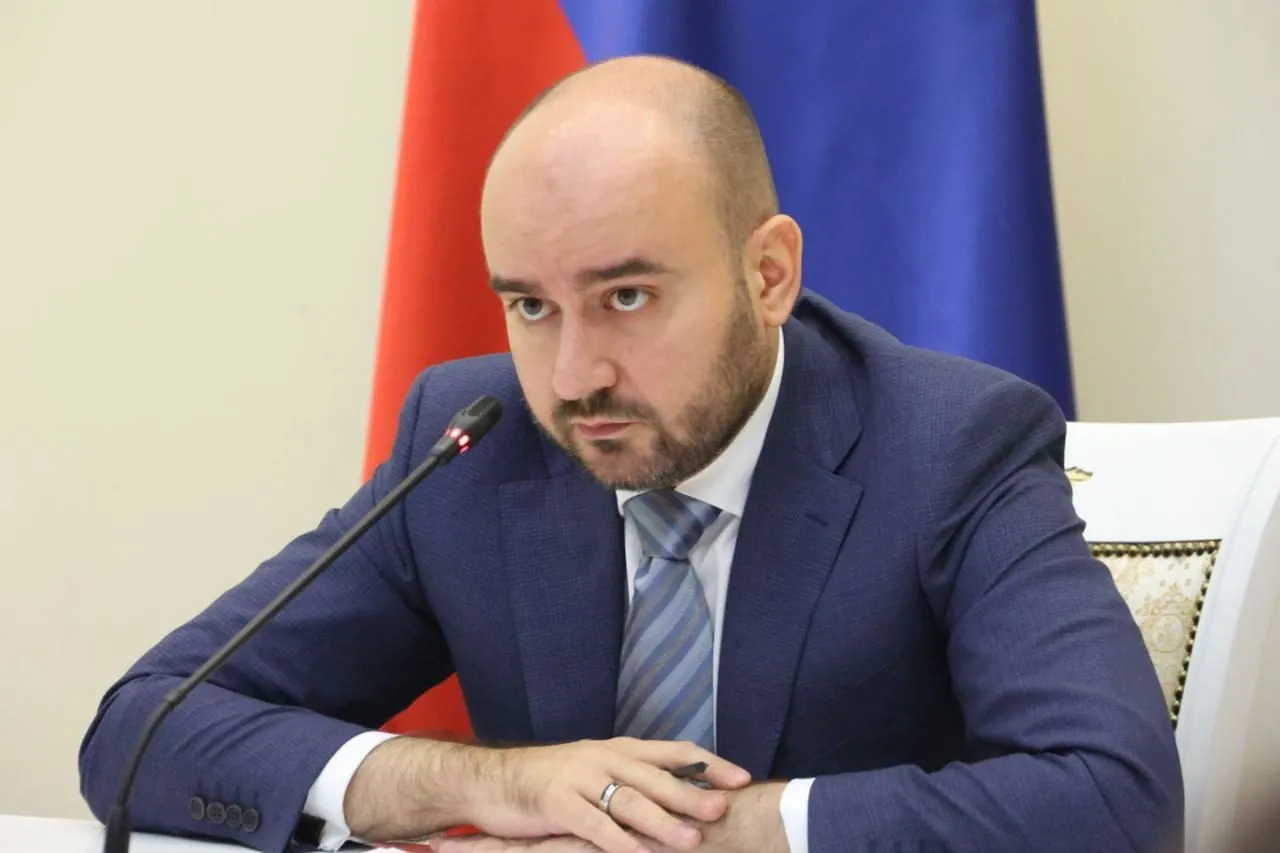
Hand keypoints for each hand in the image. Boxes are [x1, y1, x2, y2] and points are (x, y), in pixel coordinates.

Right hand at [464, 737, 750, 852]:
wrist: (491, 780)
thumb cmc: (550, 781)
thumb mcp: (595, 773)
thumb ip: (632, 781)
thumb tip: (680, 795)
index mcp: (617, 749)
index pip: (673, 751)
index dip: (707, 764)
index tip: (741, 778)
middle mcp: (602, 758)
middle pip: (655, 776)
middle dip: (691, 793)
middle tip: (722, 810)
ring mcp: (578, 778)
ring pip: (628, 800)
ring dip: (661, 821)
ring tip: (690, 840)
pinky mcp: (555, 803)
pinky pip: (592, 825)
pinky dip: (617, 841)